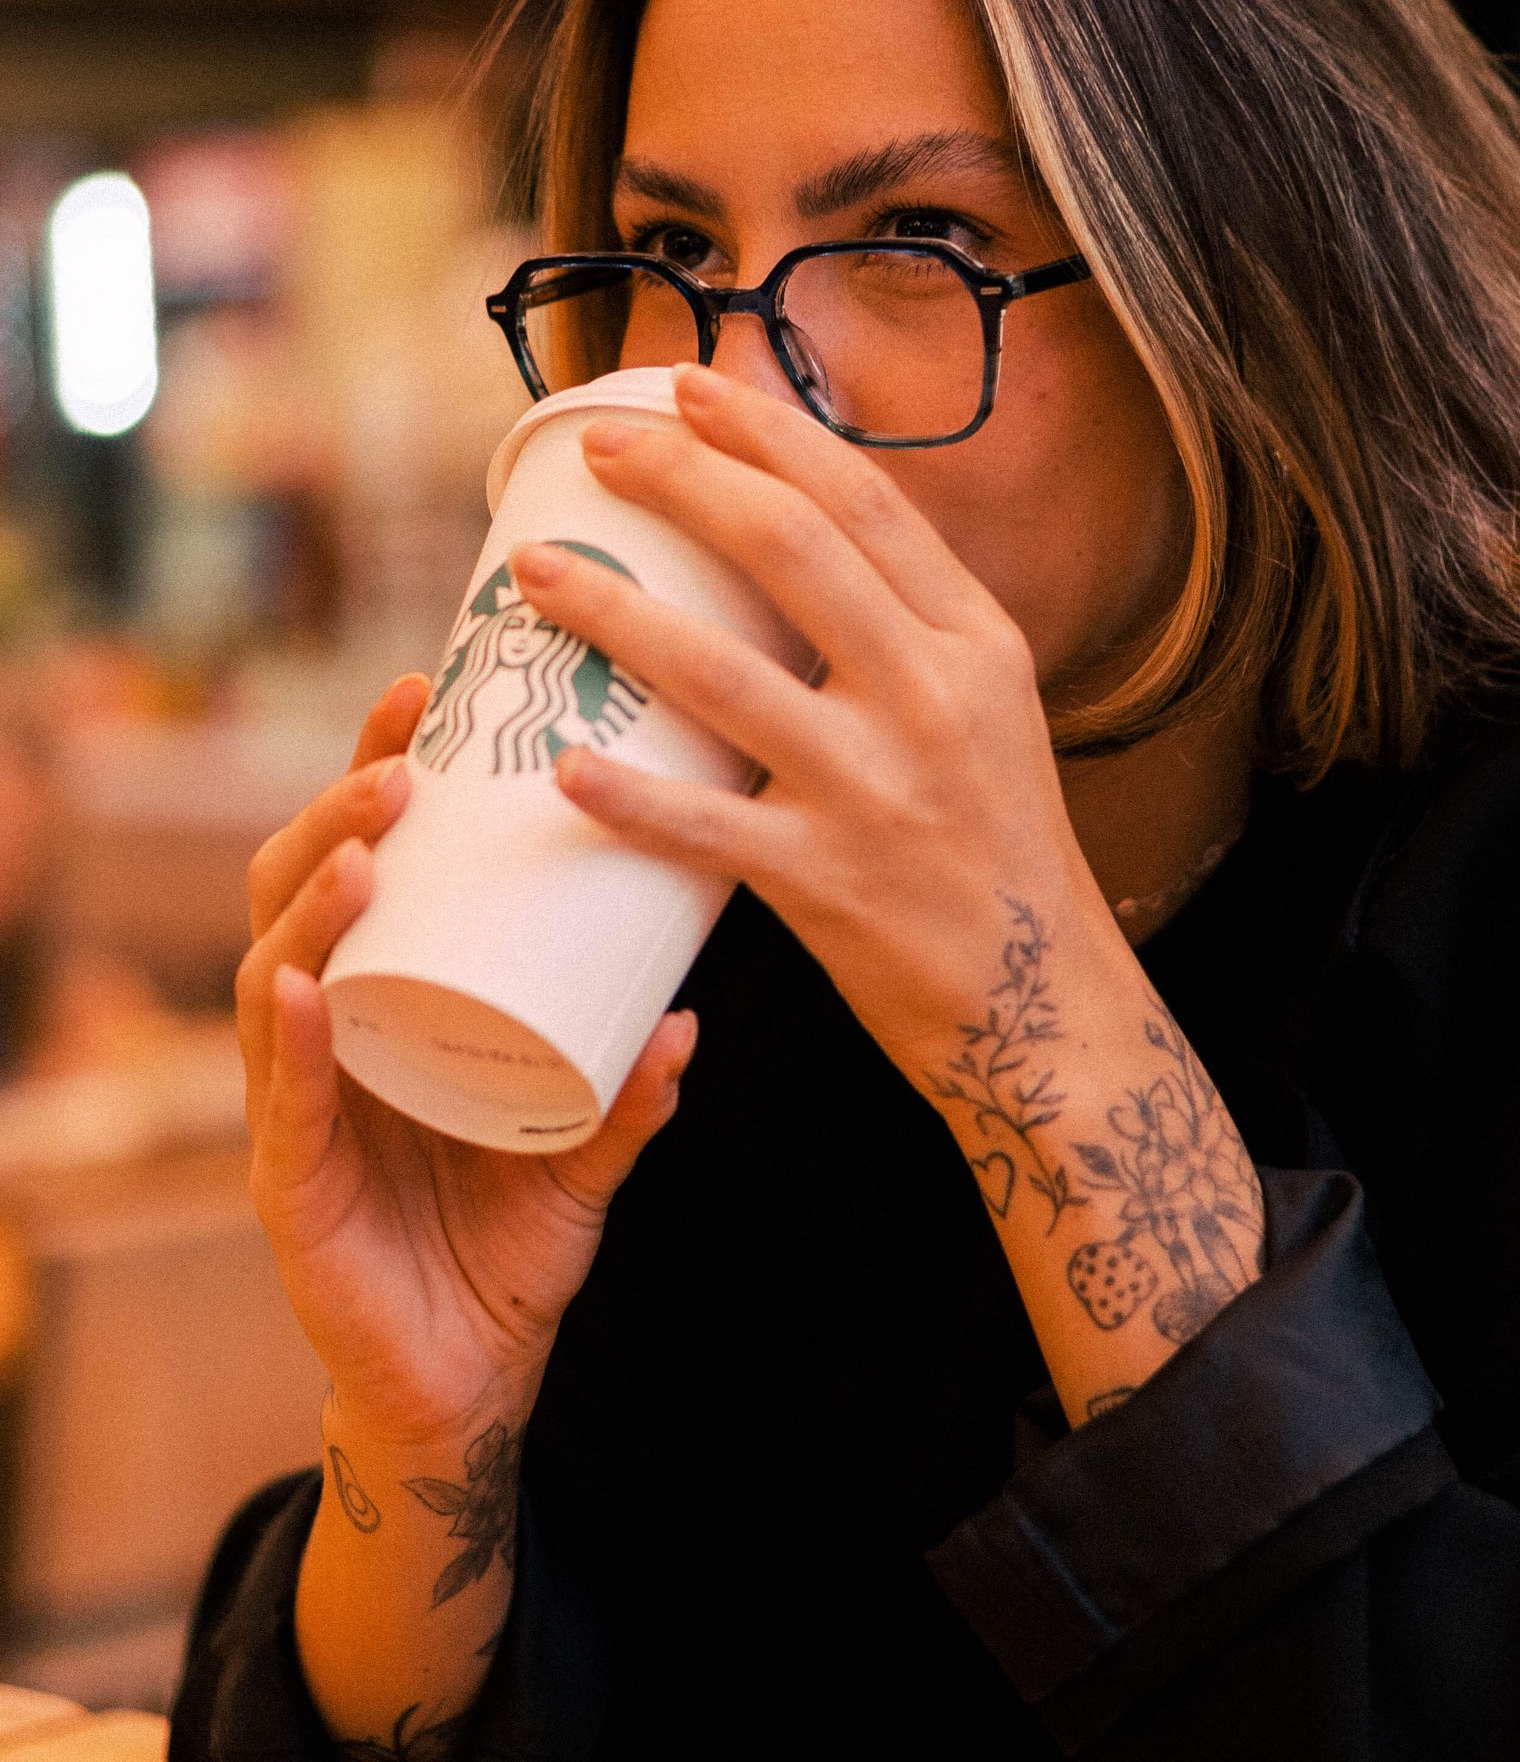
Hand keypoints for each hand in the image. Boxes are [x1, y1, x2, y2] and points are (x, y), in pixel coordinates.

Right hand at [237, 674, 696, 1449]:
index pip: (361, 858)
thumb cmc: (510, 1242)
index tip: (425, 689)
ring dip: (313, 904)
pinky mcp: (291, 1187)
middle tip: (404, 767)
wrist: (470, 1383)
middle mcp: (326, 1034)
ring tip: (369, 854)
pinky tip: (306, 988)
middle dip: (337, 815)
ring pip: (275, 978)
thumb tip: (692, 1022)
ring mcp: (298, 1107)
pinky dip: (297, 1039)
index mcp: (385, 999)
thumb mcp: (586, 1152)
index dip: (375, 769)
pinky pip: (288, 1101)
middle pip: (295, 891)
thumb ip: (633, 1096)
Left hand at [510, 367, 1123, 1090]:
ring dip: (616, 613)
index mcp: (974, 641)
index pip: (867, 503)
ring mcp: (878, 790)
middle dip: (682, 483)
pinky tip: (562, 768)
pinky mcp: (829, 882)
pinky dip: (630, 796)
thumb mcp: (985, 708)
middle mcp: (932, 697)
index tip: (690, 387)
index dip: (769, 434)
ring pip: (725, 675)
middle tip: (599, 450)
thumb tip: (785, 540)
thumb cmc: (995, 845)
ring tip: (536, 574)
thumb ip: (904, 631)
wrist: (1043, 1004)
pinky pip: (709, 829)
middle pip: (790, 552)